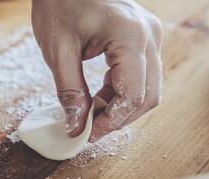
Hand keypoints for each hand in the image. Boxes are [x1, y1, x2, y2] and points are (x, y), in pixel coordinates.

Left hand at [32, 0, 162, 141]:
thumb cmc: (58, 5)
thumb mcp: (58, 51)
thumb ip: (69, 91)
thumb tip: (77, 127)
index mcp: (129, 36)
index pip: (133, 94)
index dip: (112, 121)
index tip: (89, 134)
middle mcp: (149, 36)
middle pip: (148, 95)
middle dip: (120, 118)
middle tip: (91, 129)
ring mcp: (150, 36)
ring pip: (148, 88)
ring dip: (122, 106)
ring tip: (92, 114)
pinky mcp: (143, 38)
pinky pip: (141, 75)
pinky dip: (122, 92)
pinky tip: (99, 96)